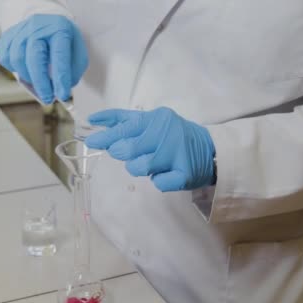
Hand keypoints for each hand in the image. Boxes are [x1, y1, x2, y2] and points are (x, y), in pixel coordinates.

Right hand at [0, 14, 87, 103]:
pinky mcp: (8, 35)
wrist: (50, 26)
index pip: (59, 55)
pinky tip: (25, 69)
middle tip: (48, 98)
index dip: (61, 78)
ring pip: (17, 59)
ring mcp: (21, 29)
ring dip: (28, 77)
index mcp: (59, 28)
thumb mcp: (77, 56)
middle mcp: (38, 26)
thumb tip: (58, 93)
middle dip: (41, 82)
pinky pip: (5, 58)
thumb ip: (70, 74)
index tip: (63, 96)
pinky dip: (14, 69)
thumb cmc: (65, 44)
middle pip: (34, 57)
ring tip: (38, 81)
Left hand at [85, 107, 215, 191]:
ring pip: (139, 168)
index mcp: (156, 119)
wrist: (211, 150)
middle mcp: (166, 134)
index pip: (125, 128)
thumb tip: (93, 119)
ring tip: (151, 162)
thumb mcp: (151, 120)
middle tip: (131, 153)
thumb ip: (123, 120)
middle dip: (122, 154)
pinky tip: (166, 172)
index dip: (105, 137)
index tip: (91, 141)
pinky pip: (158, 183)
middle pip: (127, 150)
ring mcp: (176, 154)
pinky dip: (159, 180)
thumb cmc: (173, 134)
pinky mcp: (184, 174)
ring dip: (138, 168)